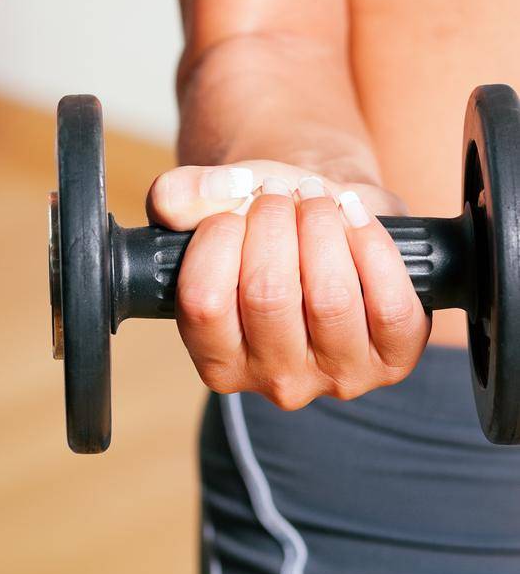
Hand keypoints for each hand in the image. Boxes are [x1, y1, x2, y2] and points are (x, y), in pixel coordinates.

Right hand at [149, 162, 429, 409]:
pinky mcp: (394, 360)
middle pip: (268, 295)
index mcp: (218, 359)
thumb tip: (185, 202)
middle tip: (277, 192)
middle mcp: (276, 382)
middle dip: (272, 221)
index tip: (233, 207)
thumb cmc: (260, 216)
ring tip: (313, 198)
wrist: (322, 212)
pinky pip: (390, 307)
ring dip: (320, 226)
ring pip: (330, 300)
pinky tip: (354, 216)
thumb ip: (180, 196)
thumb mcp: (211, 200)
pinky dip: (373, 247)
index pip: (204, 303)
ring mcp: (339, 376)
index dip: (219, 237)